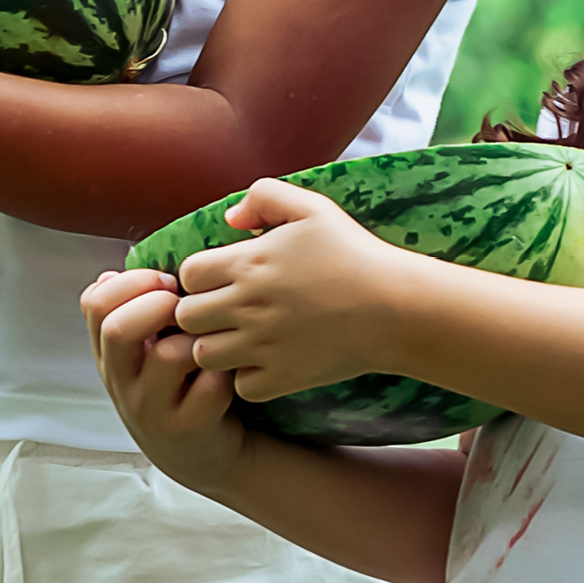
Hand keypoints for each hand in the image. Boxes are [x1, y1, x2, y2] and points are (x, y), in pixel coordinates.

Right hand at [83, 268, 250, 495]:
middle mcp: (122, 382)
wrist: (202, 454)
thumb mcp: (143, 353)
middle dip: (156, 303)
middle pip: (118, 328)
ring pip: (168, 356)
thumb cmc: (177, 387)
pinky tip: (227, 372)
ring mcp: (151, 409)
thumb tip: (111, 274)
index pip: (95, 304)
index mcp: (109, 354)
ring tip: (209, 342)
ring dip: (197, 339)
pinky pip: (209, 386)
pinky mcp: (187, 429)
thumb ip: (129, 312)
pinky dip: (223, 372)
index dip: (131, 282)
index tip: (166, 282)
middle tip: (183, 305)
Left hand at [168, 179, 411, 402]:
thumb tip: (230, 219)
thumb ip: (264, 195)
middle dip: (199, 311)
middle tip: (226, 309)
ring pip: (204, 355)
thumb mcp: (312, 206)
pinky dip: (249, 378)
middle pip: (186, 316)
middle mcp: (248, 305)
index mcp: (249, 262)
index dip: (200, 275)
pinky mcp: (283, 377)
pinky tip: (267, 361)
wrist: (397, 306)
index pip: (188, 273)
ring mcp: (263, 345)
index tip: (222, 277)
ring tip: (240, 337)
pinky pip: (241, 387)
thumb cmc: (354, 252)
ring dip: (216, 346)